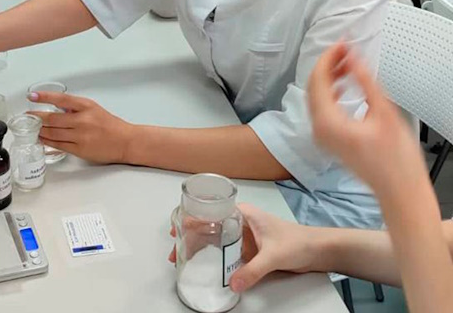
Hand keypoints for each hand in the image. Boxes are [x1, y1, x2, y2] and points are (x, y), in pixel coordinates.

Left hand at [27, 92, 133, 163]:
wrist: (125, 141)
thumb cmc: (109, 125)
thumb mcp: (93, 109)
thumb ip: (75, 107)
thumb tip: (56, 107)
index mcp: (86, 106)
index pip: (61, 99)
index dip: (44, 97)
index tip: (32, 96)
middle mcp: (82, 120)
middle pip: (52, 119)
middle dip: (37, 118)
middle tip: (27, 116)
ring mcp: (80, 136)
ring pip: (53, 133)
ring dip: (40, 130)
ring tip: (31, 128)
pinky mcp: (79, 149)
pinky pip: (58, 145)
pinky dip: (47, 142)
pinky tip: (41, 139)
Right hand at [167, 204, 321, 292]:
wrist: (318, 251)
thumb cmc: (299, 241)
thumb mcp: (273, 256)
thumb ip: (253, 271)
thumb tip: (233, 283)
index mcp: (243, 213)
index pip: (210, 211)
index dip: (191, 219)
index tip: (178, 230)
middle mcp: (240, 222)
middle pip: (209, 226)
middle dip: (190, 236)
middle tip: (176, 250)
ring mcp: (244, 236)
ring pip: (216, 239)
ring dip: (200, 247)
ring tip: (185, 257)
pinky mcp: (249, 249)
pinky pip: (226, 252)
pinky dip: (214, 257)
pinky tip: (207, 265)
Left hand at [307, 42, 427, 196]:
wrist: (399, 190)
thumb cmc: (396, 160)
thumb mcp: (384, 113)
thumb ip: (366, 81)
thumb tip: (353, 58)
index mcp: (328, 122)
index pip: (317, 79)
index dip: (328, 57)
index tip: (341, 44)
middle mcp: (319, 129)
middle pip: (314, 87)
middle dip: (328, 65)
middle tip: (345, 49)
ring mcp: (322, 136)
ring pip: (317, 97)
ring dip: (330, 77)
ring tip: (348, 62)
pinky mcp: (329, 139)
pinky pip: (322, 108)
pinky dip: (331, 92)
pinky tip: (345, 83)